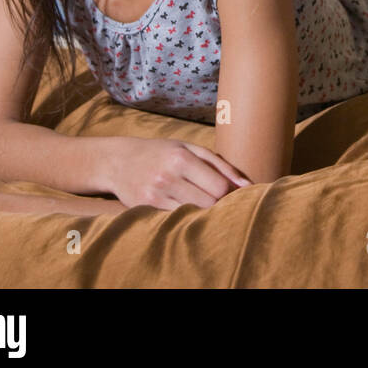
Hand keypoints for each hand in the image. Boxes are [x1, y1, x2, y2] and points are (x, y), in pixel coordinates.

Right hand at [105, 137, 251, 209]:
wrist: (119, 162)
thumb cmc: (162, 152)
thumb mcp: (191, 148)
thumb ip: (221, 165)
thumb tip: (247, 185)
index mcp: (181, 158)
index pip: (218, 187)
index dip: (229, 193)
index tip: (228, 192)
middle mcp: (167, 177)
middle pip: (208, 203)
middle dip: (217, 204)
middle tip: (215, 199)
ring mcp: (154, 195)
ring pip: (192, 214)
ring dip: (202, 211)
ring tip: (199, 201)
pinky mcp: (145, 208)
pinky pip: (174, 219)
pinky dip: (184, 216)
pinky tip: (183, 206)